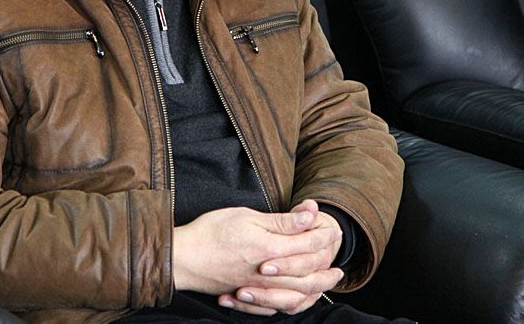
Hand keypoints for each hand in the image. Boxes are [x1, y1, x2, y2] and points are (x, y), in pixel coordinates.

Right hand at [173, 200, 342, 315]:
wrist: (184, 258)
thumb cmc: (212, 231)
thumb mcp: (248, 216)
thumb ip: (282, 220)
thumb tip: (309, 215)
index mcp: (270, 249)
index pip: (308, 245)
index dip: (323, 236)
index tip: (332, 229)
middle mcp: (267, 273)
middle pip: (307, 275)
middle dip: (326, 269)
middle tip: (339, 267)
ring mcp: (258, 288)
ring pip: (295, 295)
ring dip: (314, 291)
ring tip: (325, 285)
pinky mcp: (246, 296)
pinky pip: (276, 308)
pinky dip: (292, 305)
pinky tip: (296, 300)